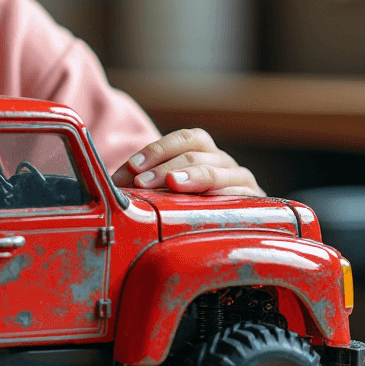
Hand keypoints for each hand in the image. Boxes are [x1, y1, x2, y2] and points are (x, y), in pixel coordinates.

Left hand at [111, 128, 263, 196]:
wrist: (233, 226)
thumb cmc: (190, 202)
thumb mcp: (164, 187)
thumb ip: (142, 180)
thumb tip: (111, 184)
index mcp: (204, 149)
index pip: (185, 139)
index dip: (158, 149)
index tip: (133, 166)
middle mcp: (223, 161)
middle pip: (196, 155)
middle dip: (164, 168)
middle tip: (141, 183)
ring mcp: (240, 180)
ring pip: (217, 172)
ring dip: (192, 178)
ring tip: (171, 185)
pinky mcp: (254, 203)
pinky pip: (241, 196)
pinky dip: (222, 197)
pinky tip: (206, 204)